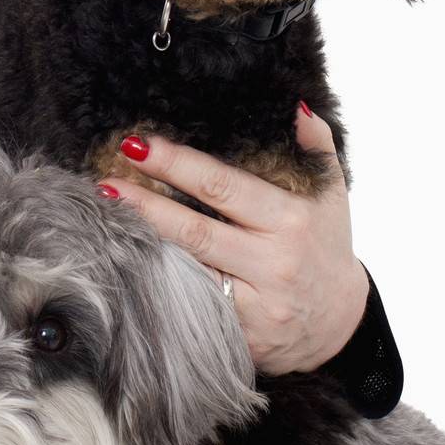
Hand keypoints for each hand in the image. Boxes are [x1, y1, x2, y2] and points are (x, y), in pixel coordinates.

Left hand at [106, 104, 368, 375]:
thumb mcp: (331, 194)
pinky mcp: (241, 338)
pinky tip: (127, 266)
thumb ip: (316, 145)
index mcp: (289, 220)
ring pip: (187, 272)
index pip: (222, 187)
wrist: (340, 324)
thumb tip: (295, 105)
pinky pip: (192, 308)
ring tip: (104, 221)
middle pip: (194, 231)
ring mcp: (255, 306)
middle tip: (105, 183)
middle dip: (145, 205)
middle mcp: (272, 264)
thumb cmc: (325, 245)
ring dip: (142, 246)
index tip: (139, 145)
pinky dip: (159, 286)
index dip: (177, 165)